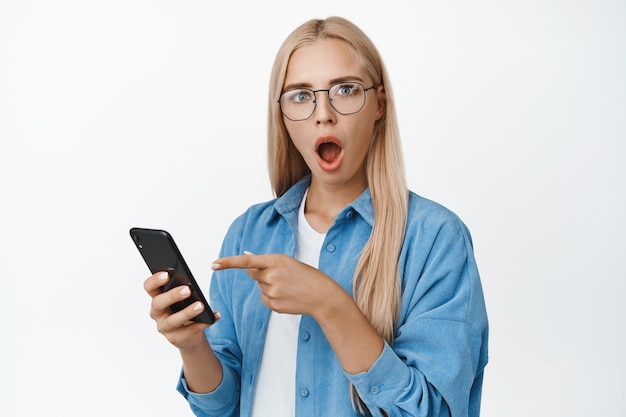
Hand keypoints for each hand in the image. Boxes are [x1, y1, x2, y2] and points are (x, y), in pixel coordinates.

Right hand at [143, 271, 219, 350]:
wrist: (188, 335)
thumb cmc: (183, 309)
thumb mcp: (182, 298)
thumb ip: (183, 289)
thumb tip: (191, 283)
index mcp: (157, 297)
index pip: (149, 287)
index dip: (155, 280)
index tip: (167, 274)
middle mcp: (156, 313)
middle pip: (158, 303)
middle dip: (172, 296)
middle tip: (187, 290)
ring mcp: (164, 327)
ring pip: (172, 321)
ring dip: (187, 312)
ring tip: (201, 305)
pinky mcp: (175, 338)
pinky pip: (190, 331)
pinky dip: (204, 323)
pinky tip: (215, 316)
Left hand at [211, 252, 340, 316]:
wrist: (322, 295)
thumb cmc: (307, 276)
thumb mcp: (288, 262)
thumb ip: (266, 262)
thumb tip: (247, 259)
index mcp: (275, 260)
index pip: (246, 262)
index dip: (228, 263)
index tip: (214, 264)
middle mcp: (271, 276)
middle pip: (252, 274)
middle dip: (260, 273)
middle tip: (280, 275)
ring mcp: (271, 292)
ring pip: (260, 287)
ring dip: (269, 285)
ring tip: (288, 286)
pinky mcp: (272, 305)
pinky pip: (264, 299)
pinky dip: (272, 297)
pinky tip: (287, 296)